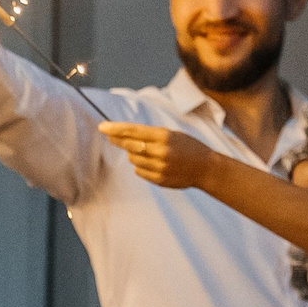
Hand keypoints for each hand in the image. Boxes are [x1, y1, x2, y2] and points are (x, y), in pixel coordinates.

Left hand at [99, 122, 215, 190]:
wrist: (205, 167)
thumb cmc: (187, 147)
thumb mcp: (171, 134)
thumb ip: (149, 135)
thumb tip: (122, 136)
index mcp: (164, 136)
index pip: (133, 131)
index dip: (116, 129)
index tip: (102, 127)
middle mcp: (160, 151)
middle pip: (129, 145)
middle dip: (118, 141)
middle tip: (110, 137)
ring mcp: (159, 166)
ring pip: (133, 159)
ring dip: (134, 155)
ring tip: (150, 152)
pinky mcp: (159, 179)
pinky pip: (139, 171)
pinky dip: (141, 166)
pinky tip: (154, 164)